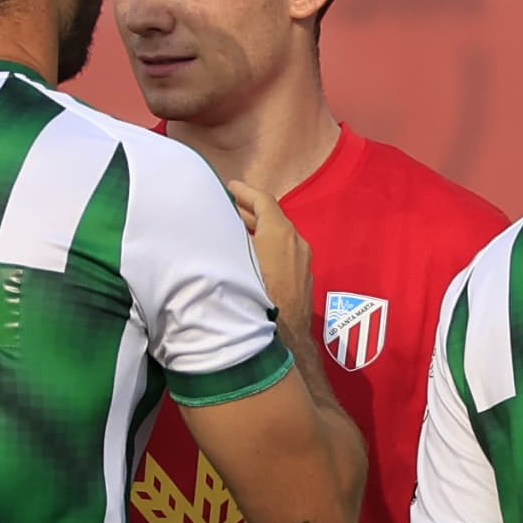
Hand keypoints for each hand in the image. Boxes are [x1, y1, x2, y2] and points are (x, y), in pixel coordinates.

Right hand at [224, 176, 320, 349]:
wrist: (282, 337)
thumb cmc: (253, 296)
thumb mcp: (233, 261)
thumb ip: (229, 238)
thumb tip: (217, 227)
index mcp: (281, 233)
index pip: (263, 201)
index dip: (245, 191)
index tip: (230, 185)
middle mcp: (297, 243)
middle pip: (272, 218)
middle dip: (249, 210)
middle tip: (227, 206)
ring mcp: (304, 262)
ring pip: (279, 236)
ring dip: (258, 229)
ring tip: (235, 229)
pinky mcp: (305, 279)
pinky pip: (284, 253)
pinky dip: (268, 246)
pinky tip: (252, 256)